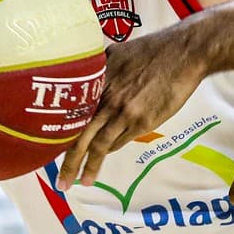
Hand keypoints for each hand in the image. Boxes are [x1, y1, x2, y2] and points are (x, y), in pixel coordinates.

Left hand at [58, 25, 211, 189]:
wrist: (184, 53)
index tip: (49, 150)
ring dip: (90, 167)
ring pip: (101, 146)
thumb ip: (100, 66)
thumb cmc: (153, 50)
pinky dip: (110, 151)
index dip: (59, 135)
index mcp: (97, 81)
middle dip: (69, 163)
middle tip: (61, 183)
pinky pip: (122, 142)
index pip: (71, 114)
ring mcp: (124, 112)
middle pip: (81, 137)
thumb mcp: (118, 52)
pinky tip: (103, 159)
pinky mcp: (143, 122)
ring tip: (82, 182)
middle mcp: (107, 99)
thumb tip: (89, 71)